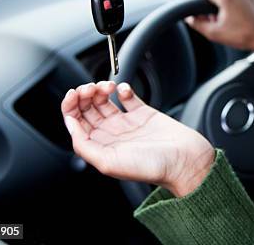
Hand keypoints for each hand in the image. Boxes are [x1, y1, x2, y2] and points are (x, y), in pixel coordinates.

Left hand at [60, 81, 214, 196]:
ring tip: (107, 86)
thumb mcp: (108, 162)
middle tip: (91, 87)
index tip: (74, 93)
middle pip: (87, 109)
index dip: (71, 106)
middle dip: (85, 95)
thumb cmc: (151, 167)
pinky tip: (123, 89)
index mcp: (100, 147)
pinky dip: (123, 89)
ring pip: (104, 101)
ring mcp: (127, 123)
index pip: (76, 122)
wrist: (184, 160)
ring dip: (101, 90)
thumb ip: (84, 144)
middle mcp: (111, 135)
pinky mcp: (143, 113)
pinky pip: (127, 97)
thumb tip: (70, 124)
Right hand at [186, 0, 253, 56]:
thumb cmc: (241, 36)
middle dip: (207, 1)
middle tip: (209, 17)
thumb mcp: (214, 33)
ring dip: (220, 0)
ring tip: (222, 17)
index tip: (192, 5)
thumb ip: (197, 24)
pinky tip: (234, 15)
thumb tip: (190, 18)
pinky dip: (233, 1)